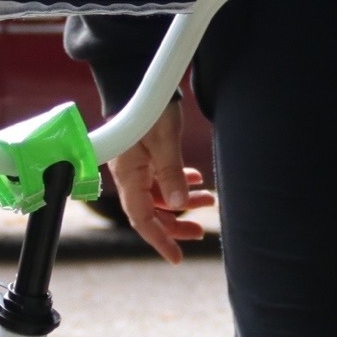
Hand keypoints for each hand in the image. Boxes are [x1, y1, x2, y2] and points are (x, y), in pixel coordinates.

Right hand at [108, 97, 212, 263]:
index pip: (142, 219)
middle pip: (151, 212)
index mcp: (128, 175)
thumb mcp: (164, 140)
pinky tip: (196, 180)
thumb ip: (171, 173)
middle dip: (175, 225)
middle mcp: (129, 174)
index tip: (176, 258)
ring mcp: (136, 165)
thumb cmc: (148, 107)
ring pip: (158, 195)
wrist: (136, 78)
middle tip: (200, 233)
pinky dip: (177, 182)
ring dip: (182, 201)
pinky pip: (160, 178)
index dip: (160, 240)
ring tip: (208, 201)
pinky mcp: (144, 154)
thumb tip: (179, 204)